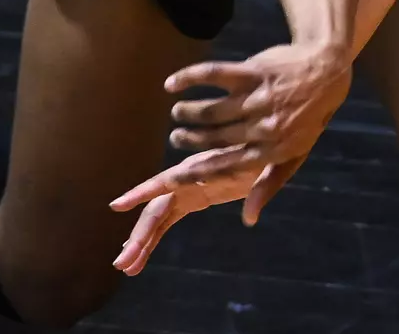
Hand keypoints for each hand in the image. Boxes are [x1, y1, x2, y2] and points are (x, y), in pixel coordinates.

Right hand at [109, 156, 300, 274]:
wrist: (280, 130)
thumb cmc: (277, 143)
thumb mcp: (274, 163)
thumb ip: (261, 187)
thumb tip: (250, 219)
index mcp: (206, 166)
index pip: (168, 181)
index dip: (142, 192)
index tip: (118, 204)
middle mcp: (191, 175)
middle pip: (158, 207)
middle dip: (139, 234)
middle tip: (122, 263)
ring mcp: (191, 187)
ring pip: (160, 216)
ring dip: (143, 241)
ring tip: (126, 268)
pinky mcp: (197, 196)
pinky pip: (170, 218)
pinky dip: (155, 236)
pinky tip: (140, 256)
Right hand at [164, 43, 351, 178]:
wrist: (327, 69)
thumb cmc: (309, 118)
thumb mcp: (295, 155)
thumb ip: (269, 185)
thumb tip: (248, 219)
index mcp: (273, 150)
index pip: (226, 167)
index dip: (196, 174)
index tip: (170, 180)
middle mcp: (265, 126)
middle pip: (214, 138)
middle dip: (188, 139)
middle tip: (176, 138)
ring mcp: (259, 97)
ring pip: (211, 110)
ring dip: (188, 112)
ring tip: (178, 113)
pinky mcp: (254, 70)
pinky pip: (214, 74)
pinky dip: (188, 78)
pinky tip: (171, 84)